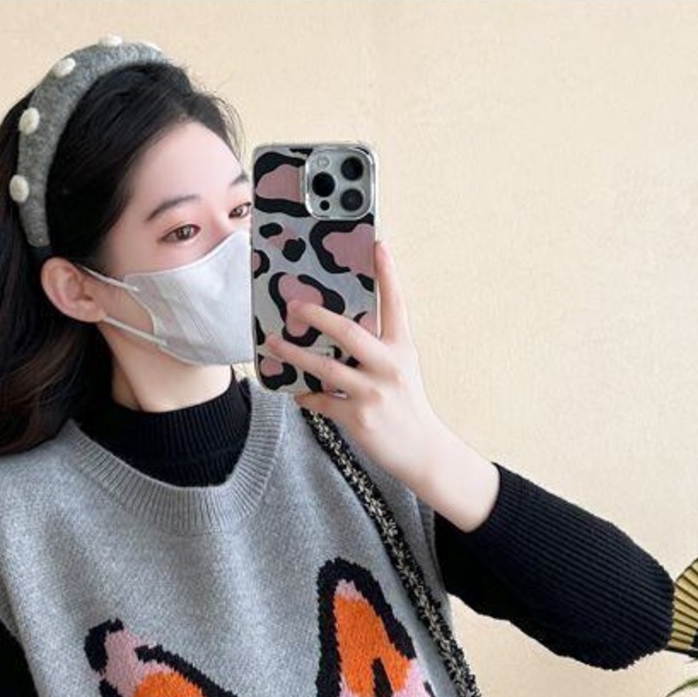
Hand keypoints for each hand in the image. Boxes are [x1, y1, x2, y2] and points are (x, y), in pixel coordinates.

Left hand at [262, 238, 448, 488]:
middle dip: (318, 316)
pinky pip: (322, 401)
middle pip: (349, 332)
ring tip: (274, 343)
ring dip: (295, 355)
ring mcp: (373, 393)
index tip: (378, 245)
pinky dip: (306, 396)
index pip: (395, 304)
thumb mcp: (402, 370)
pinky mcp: (358, 418)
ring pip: (326, 368)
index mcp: (402, 349)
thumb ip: (378, 349)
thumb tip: (340, 331)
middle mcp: (389, 367)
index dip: (387, 274)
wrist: (423, 451)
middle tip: (294, 305)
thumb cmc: (407, 406)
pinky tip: (296, 391)